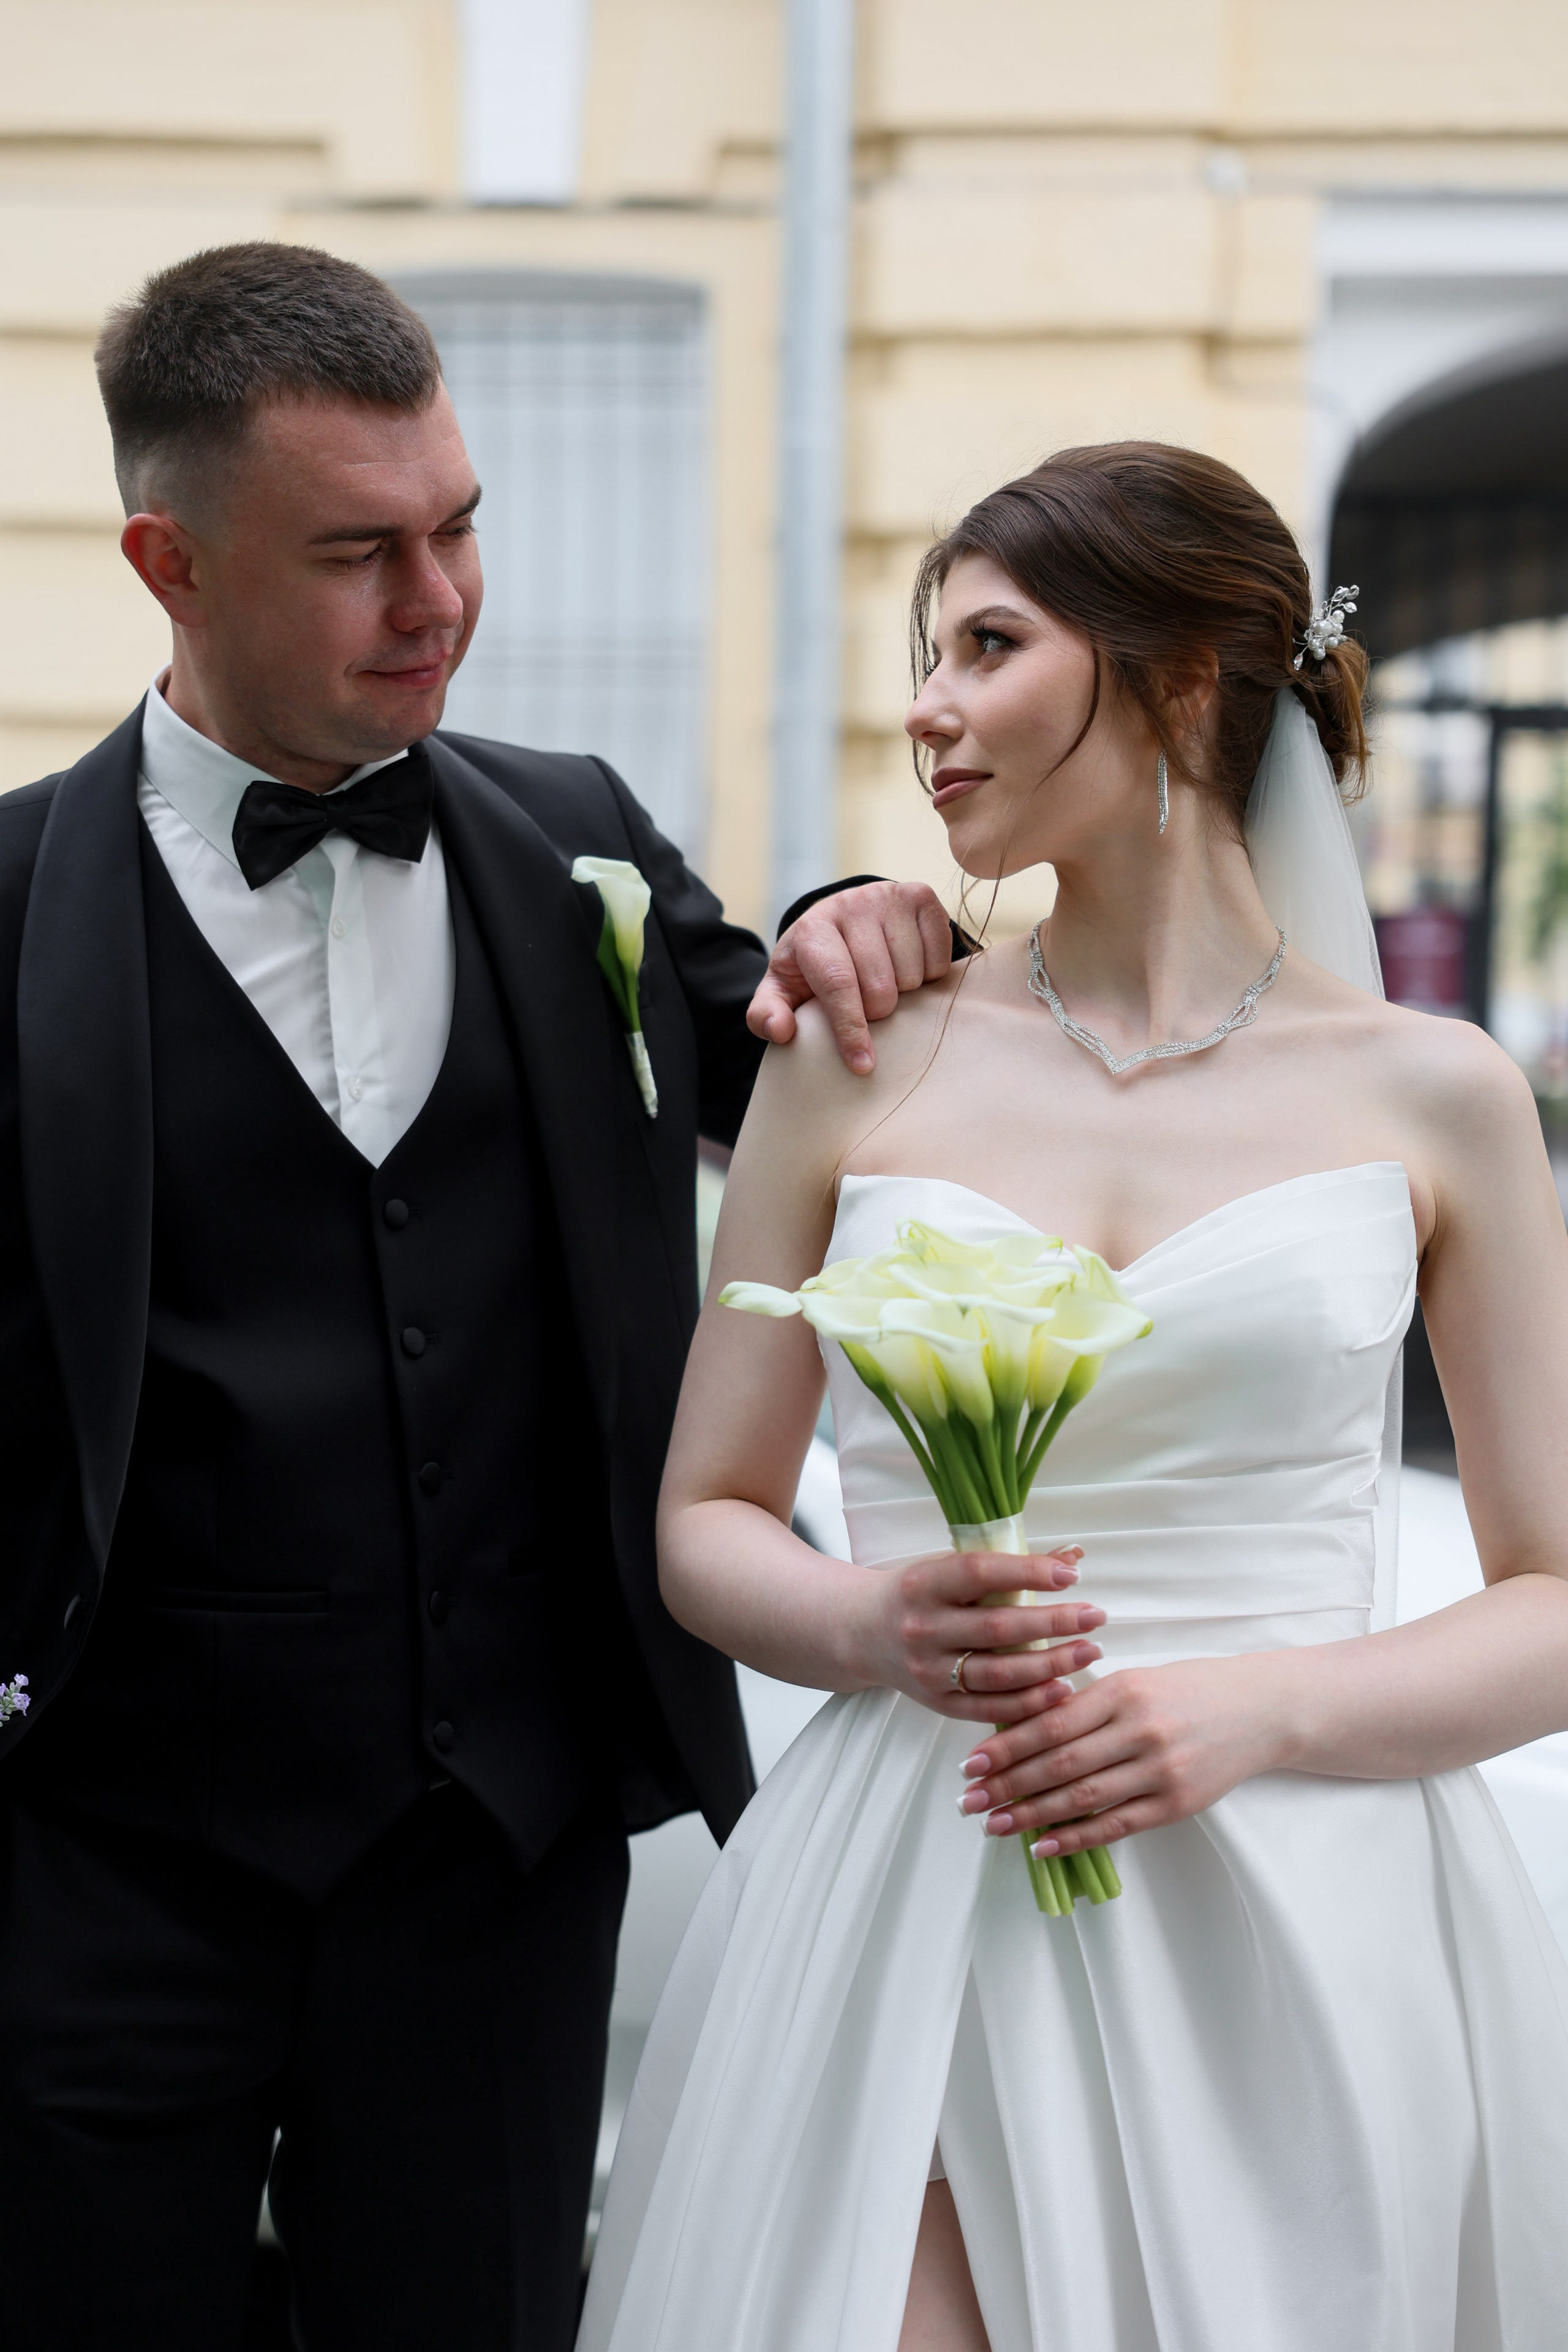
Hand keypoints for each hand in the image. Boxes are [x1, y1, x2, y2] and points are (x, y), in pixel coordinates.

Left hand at [747, 879, 952, 1073]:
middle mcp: (851, 904)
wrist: (843, 919)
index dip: (851, 1028)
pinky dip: (928, 974)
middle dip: (877, 1011)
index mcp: (813, 929)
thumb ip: (767, 1015)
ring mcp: (888, 896)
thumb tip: (779, 1030)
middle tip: (866, 1004)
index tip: (862, 1065)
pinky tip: (907, 965)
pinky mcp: (920, 895)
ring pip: (913, 974)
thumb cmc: (813, 965)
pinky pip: (940, 957)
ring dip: (904, 992)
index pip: (838, 984)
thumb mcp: (782, 989)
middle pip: (880, 986)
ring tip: (886, 981)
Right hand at [850, 1544, 1103, 1724]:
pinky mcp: (936, 1704)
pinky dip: (1029, 1702)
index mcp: (923, 1583)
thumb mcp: (948, 1567)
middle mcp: (922, 1628)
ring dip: (1049, 1665)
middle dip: (1053, 1623)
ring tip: (1089, 1652)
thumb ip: (1009, 1564)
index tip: (1070, 1575)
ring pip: (997, 1673)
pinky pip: (989, 1708)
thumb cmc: (917, 1593)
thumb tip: (1073, 1557)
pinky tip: (1062, 1689)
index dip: (1027, 1572)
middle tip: (1095, 1617)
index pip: (980, 1573)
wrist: (861, 1632)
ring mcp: (928, 1671)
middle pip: (996, 1628)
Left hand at [956, 1654, 1290, 1851]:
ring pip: (1083, 1798)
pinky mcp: (1176, 1804)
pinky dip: (1074, 1838)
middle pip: (1059, 1764)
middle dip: (1007, 1785)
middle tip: (968, 1802)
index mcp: (1123, 1691)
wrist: (1259, 1711)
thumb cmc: (1187, 1690)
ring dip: (1031, 1816)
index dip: (1006, 1746)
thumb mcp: (1134, 1680)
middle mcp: (1140, 1730)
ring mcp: (1160, 1770)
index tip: (970, 1764)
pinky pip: (1116, 1826)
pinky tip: (1042, 1846)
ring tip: (994, 1825)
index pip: (1050, 1723)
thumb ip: (1084, 1704)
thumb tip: (1020, 1728)